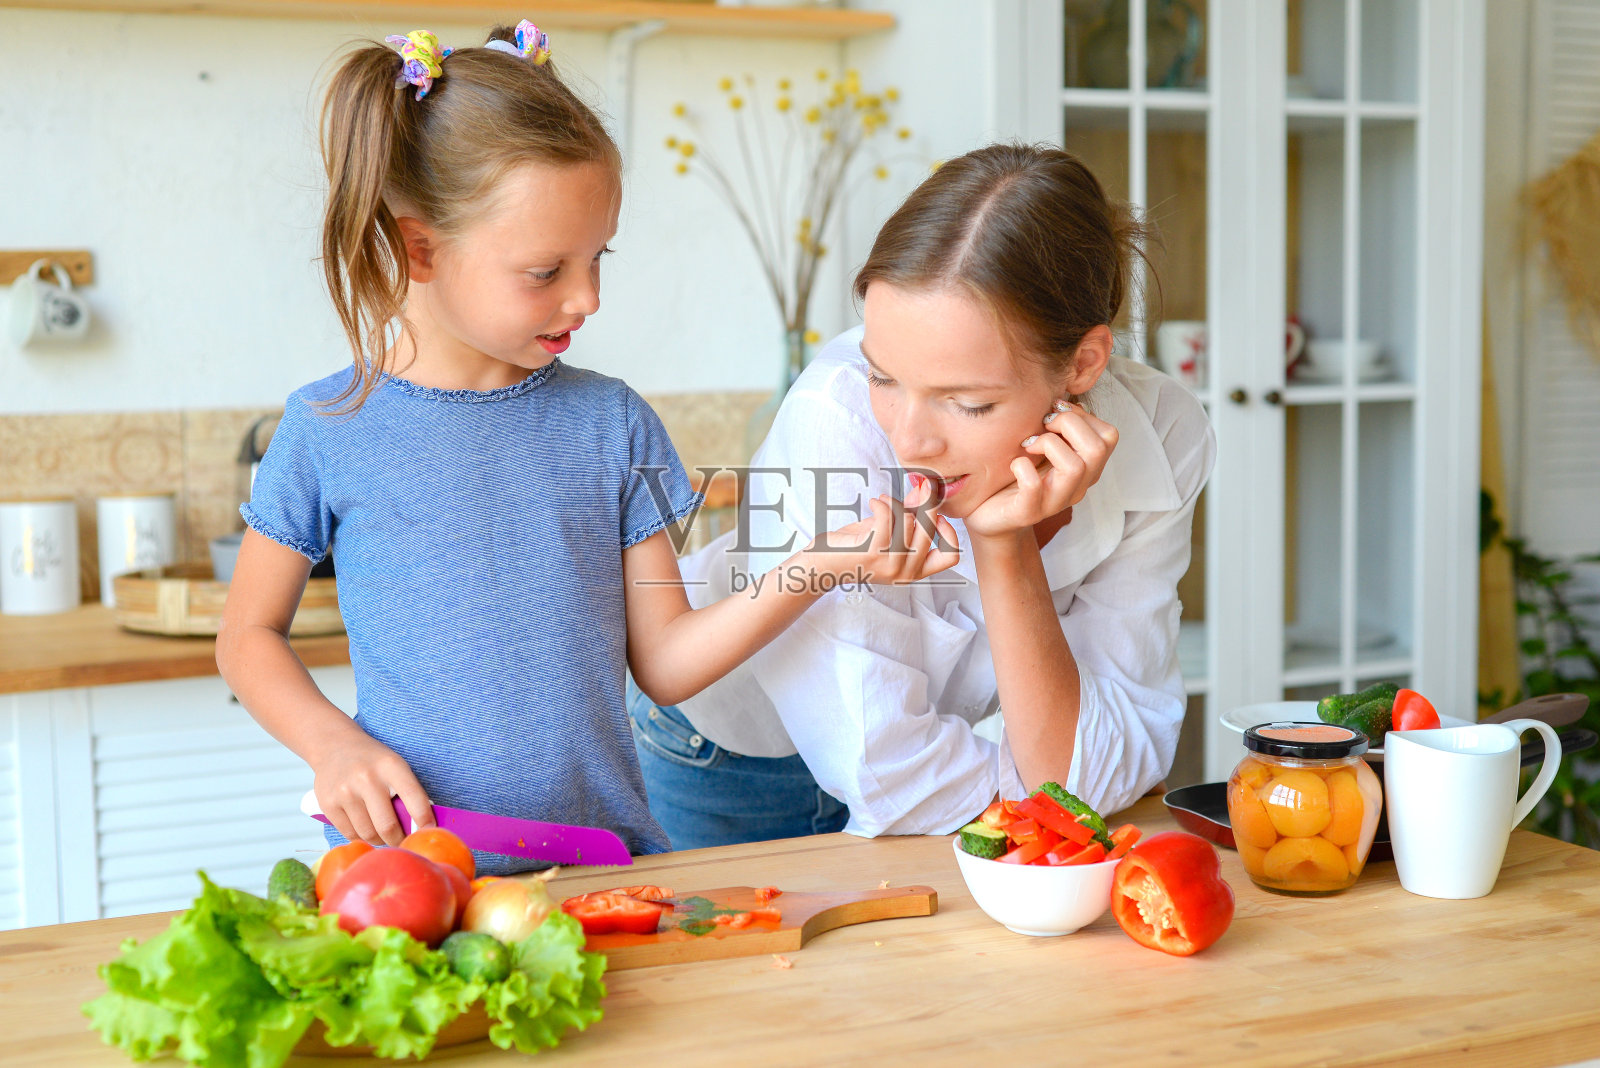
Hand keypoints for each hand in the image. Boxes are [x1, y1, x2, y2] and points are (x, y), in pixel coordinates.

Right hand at [311, 733, 435, 845]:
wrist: (335, 747)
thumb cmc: (372, 761)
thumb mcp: (395, 766)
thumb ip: (409, 793)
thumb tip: (423, 827)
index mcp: (391, 766)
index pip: (414, 799)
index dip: (424, 821)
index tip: (429, 833)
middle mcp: (366, 778)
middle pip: (388, 826)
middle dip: (399, 840)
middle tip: (403, 840)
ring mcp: (345, 792)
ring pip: (368, 834)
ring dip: (380, 840)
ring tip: (384, 833)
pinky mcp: (328, 805)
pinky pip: (350, 834)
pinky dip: (362, 837)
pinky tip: (365, 827)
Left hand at [807, 473, 960, 586]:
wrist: (822, 564)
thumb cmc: (855, 548)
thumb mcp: (888, 533)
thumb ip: (909, 516)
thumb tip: (926, 491)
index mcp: (914, 572)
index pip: (951, 556)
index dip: (950, 532)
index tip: (937, 516)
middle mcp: (905, 572)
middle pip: (930, 530)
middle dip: (925, 504)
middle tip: (918, 490)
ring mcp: (890, 564)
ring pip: (907, 521)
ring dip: (894, 504)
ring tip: (881, 502)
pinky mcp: (873, 552)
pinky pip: (887, 516)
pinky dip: (882, 503)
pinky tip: (874, 502)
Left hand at [962, 399, 1118, 539]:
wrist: (990, 516)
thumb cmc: (1015, 476)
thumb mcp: (1041, 447)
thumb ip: (1058, 427)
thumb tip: (1064, 399)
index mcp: (1085, 470)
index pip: (1109, 436)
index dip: (1084, 415)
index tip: (1054, 413)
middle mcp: (1076, 487)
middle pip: (1098, 448)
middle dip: (1069, 424)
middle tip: (1042, 426)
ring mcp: (1054, 502)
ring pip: (1075, 467)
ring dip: (1048, 444)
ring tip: (1028, 445)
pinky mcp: (1028, 512)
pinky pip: (1034, 486)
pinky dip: (1023, 467)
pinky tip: (1015, 463)